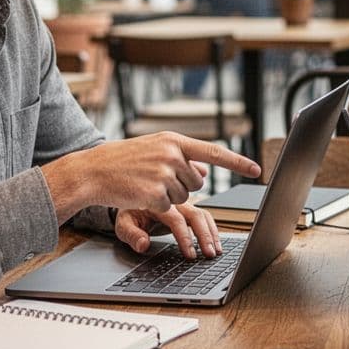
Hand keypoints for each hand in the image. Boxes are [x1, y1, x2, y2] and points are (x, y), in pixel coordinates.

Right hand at [43, 132, 259, 220]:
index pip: (214, 151)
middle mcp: (172, 154)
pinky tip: (141, 195)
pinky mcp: (155, 195)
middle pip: (197, 182)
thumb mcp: (154, 149)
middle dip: (182, 185)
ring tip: (145, 184)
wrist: (92, 171)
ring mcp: (164, 174)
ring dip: (169, 197)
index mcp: (174, 140)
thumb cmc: (122, 161)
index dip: (237, 162)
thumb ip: (180, 156)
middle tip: (156, 178)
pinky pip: (170, 209)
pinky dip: (158, 208)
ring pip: (185, 197)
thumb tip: (204, 168)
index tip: (256, 169)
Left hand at [116, 202, 222, 258]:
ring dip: (212, 233)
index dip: (185, 238)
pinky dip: (212, 229)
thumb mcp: (123, 224)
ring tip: (216, 251)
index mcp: (159, 203)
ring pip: (203, 215)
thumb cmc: (129, 213)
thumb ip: (131, 235)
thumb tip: (143, 245)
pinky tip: (216, 242)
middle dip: (205, 236)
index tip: (190, 255)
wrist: (132, 197)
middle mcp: (175, 202)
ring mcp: (184, 204)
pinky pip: (204, 216)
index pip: (176, 220)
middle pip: (196, 215)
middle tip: (209, 254)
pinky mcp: (189, 209)